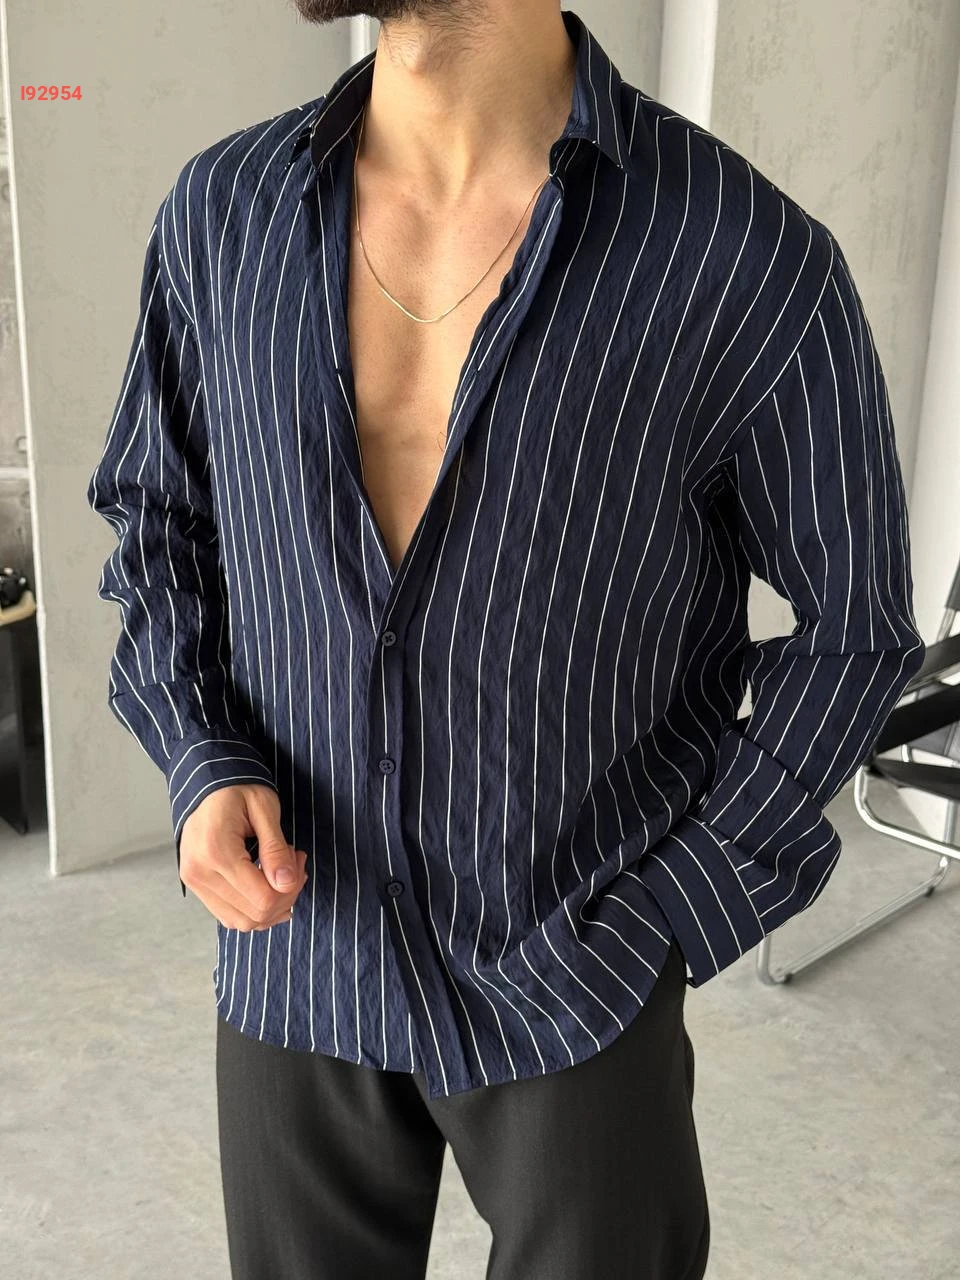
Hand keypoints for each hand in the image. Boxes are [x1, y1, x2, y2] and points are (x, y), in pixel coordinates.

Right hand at [178, 783, 307, 930]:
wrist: (208, 784)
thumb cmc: (237, 790)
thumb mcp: (264, 809)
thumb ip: (276, 848)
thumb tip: (287, 883)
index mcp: (216, 852)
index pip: (263, 898)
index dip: (291, 887)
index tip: (298, 857)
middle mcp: (199, 873)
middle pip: (255, 914)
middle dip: (285, 896)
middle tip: (295, 864)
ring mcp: (194, 882)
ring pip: (242, 922)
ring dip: (271, 906)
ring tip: (281, 873)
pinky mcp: (196, 886)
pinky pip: (229, 916)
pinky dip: (253, 909)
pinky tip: (266, 884)